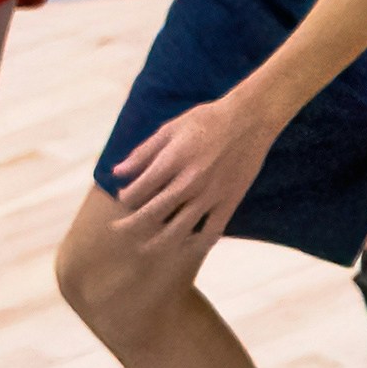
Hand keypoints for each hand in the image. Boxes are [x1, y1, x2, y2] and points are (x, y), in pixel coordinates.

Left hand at [106, 90, 282, 243]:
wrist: (248, 120)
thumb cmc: (206, 120)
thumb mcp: (170, 129)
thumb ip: (143, 153)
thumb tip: (117, 173)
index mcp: (171, 162)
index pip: (138, 191)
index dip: (126, 198)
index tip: (125, 199)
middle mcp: (188, 183)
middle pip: (153, 214)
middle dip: (131, 225)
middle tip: (120, 230)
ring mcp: (209, 195)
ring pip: (179, 230)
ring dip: (159, 242)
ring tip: (146, 247)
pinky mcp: (229, 202)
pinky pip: (212, 231)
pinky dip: (199, 243)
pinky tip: (189, 246)